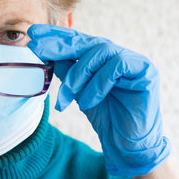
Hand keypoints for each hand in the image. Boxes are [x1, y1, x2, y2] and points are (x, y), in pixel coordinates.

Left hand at [27, 24, 170, 177]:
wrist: (126, 146)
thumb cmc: (106, 117)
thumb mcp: (79, 90)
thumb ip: (68, 70)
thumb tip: (48, 52)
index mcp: (104, 58)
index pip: (79, 40)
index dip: (56, 34)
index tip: (32, 32)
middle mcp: (119, 55)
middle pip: (87, 42)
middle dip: (59, 45)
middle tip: (37, 48)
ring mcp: (134, 61)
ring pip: (100, 52)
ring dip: (79, 74)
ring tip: (68, 96)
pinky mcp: (146, 71)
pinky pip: (117, 66)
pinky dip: (98, 84)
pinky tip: (89, 101)